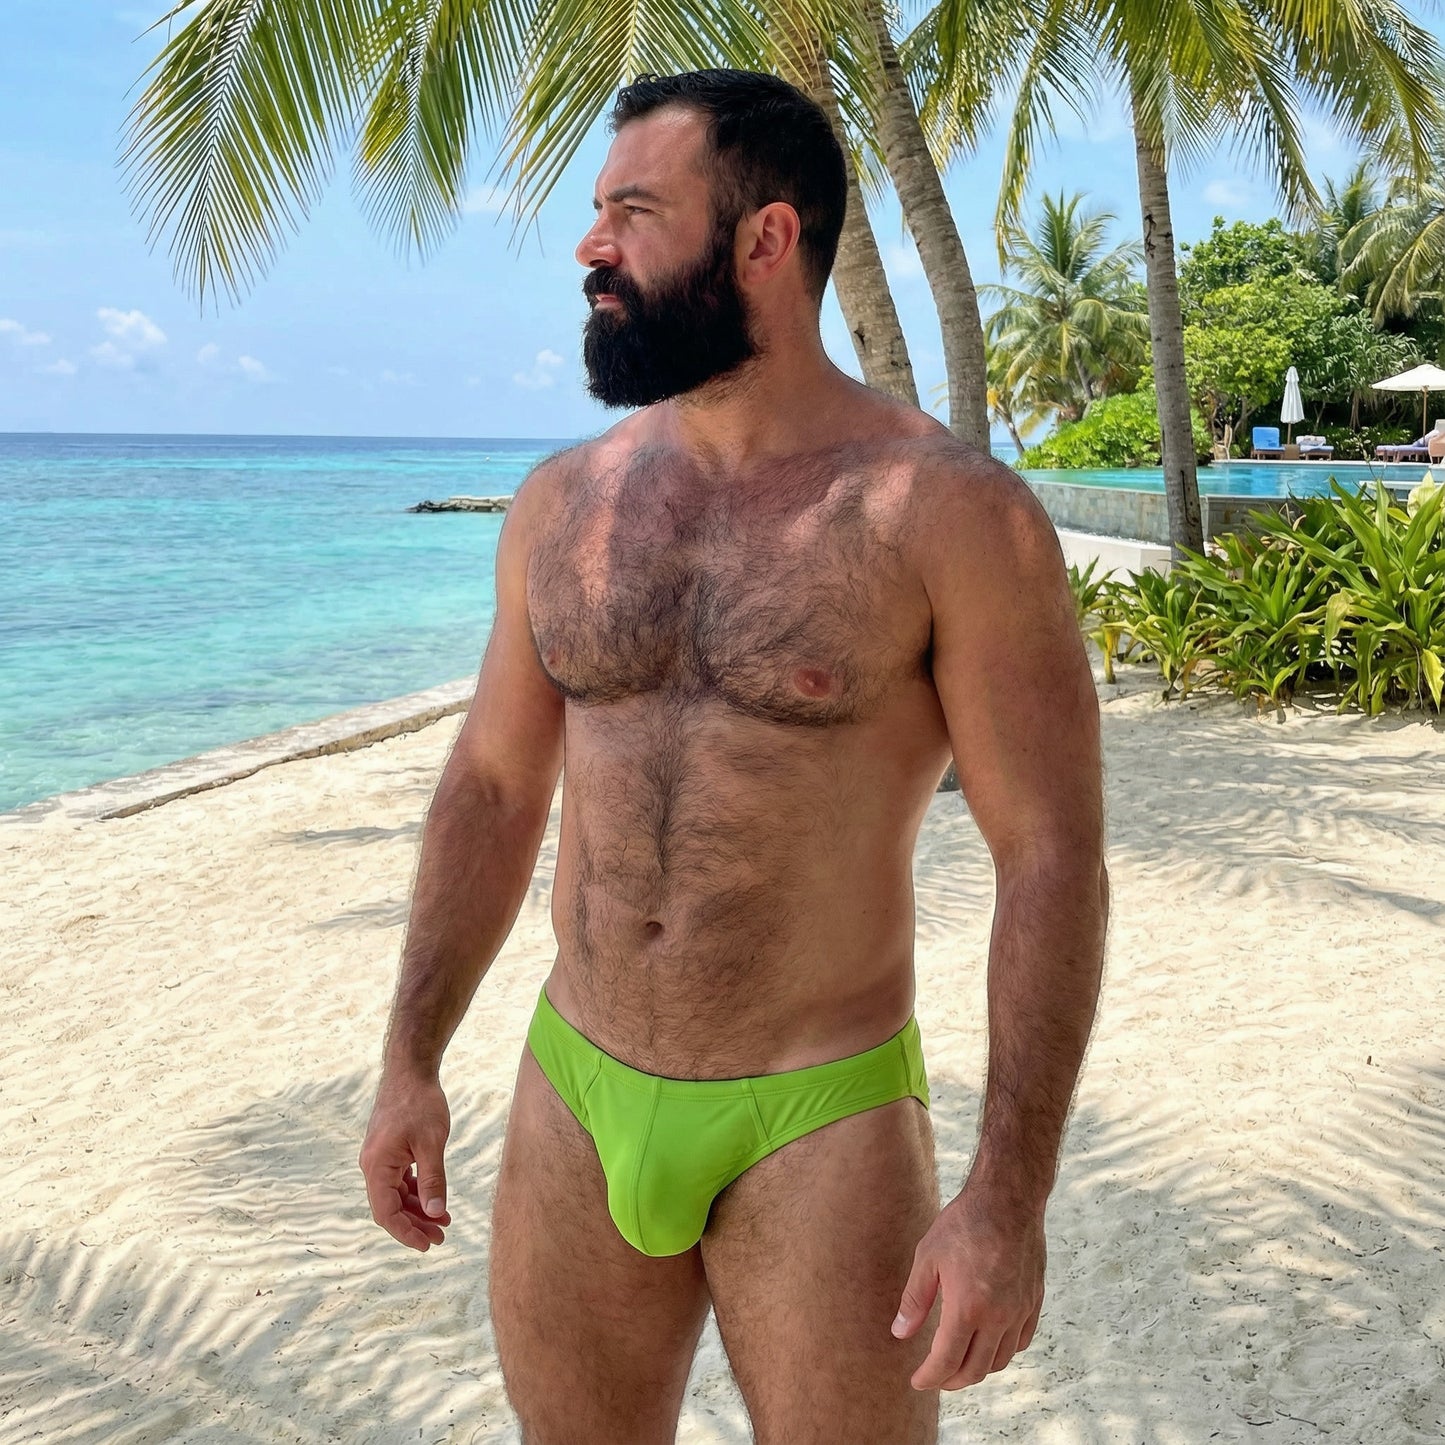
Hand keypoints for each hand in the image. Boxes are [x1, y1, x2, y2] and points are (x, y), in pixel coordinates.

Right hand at [360, 1070, 452, 1250]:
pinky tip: (434, 1198)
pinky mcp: (389, 1150)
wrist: (410, 1070)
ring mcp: (380, 1157)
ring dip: (417, 1209)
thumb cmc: (420, 1103)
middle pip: (390, 1207)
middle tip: (441, 1237)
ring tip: (443, 1221)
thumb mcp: (432, 1143)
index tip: (428, 1245)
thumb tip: (436, 1213)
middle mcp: (372, 1165)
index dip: (406, 1233)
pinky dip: (416, 1191)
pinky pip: (399, 1180)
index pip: (386, 1213)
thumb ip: (433, 1179)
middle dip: (415, 1224)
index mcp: (377, 1166)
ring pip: (396, 1194)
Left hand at [891, 1183, 1045, 1390]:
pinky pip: (1020, 1341)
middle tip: (936, 1377)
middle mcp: (998, 1317)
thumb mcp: (928, 1256)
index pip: (947, 1360)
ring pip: (1000, 1360)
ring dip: (977, 1369)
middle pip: (975, 1370)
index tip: (917, 1381)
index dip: (930, 1377)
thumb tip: (900, 1332)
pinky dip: (1002, 1351)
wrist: (1009, 1199)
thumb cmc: (963, 1223)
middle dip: (952, 1380)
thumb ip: (914, 1299)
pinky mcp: (1034, 1301)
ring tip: (959, 1362)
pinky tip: (989, 1342)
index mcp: (968, 1308)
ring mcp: (1019, 1310)